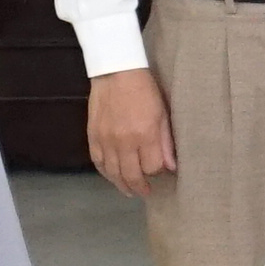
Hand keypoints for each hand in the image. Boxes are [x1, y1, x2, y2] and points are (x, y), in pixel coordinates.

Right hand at [89, 68, 176, 195]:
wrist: (116, 73)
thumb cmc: (145, 90)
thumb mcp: (163, 113)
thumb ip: (166, 142)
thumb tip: (171, 166)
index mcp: (145, 134)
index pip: (152, 167)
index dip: (157, 172)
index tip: (160, 172)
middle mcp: (124, 142)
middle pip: (131, 175)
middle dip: (139, 187)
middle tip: (145, 193)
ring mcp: (106, 141)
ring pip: (112, 173)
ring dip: (121, 185)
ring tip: (130, 191)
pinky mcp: (92, 137)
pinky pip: (98, 163)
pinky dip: (105, 173)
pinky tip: (112, 177)